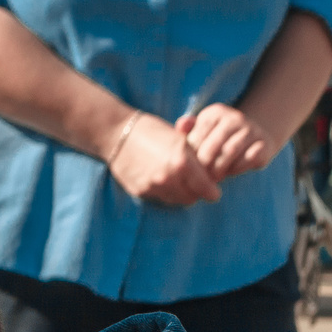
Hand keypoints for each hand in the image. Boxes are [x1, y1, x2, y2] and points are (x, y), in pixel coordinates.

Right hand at [104, 112, 218, 207]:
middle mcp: (168, 178)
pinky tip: (161, 180)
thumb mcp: (179, 139)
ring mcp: (152, 187)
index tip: (214, 193)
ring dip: (179, 195)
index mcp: (182, 162)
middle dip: (195, 194)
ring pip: (175, 201)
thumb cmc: (151, 131)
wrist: (117, 134)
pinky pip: (159, 198)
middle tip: (196, 187)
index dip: (211, 191)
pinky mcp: (140, 191)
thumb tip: (206, 176)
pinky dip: (164, 192)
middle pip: (191, 198)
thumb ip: (194, 159)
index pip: (205, 187)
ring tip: (178, 183)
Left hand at [178, 103, 276, 179]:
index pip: (197, 135)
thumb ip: (188, 130)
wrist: (254, 137)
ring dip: (219, 169)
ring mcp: (252, 129)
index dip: (191, 155)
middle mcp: (235, 118)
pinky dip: (238, 168)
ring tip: (213, 178)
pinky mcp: (264, 143)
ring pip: (230, 151)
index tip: (188, 167)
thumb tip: (181, 124)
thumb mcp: (202, 132)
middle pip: (213, 146)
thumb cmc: (218, 139)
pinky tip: (231, 172)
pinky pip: (249, 158)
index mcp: (215, 113)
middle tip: (200, 178)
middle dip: (204, 165)